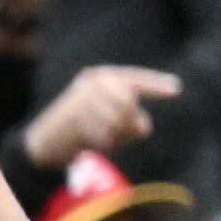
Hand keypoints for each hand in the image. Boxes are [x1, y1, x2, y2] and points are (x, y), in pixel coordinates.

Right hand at [22, 64, 177, 169]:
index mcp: (101, 77)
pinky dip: (102, 144)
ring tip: (99, 136)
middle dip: (127, 123)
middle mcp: (91, 83)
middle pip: (129, 103)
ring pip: (118, 120)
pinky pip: (104, 135)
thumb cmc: (86, 130)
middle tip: (113, 134)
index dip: (155, 84)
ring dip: (115, 136)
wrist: (44, 143)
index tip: (176, 88)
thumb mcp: (113, 120)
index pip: (134, 78)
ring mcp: (80, 98)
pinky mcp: (72, 117)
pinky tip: (87, 142)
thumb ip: (135, 120)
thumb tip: (140, 124)